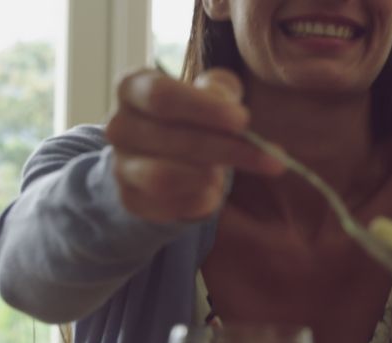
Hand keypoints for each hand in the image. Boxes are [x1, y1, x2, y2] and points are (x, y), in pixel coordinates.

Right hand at [107, 68, 284, 222]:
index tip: (243, 121)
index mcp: (133, 87)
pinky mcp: (131, 200)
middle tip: (273, 159)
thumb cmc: (190, 119)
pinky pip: (171, 205)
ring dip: (210, 177)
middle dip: (228, 150)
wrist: (158, 160)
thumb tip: (227, 103)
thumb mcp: (209, 95)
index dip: (205, 109)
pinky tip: (213, 191)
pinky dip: (200, 200)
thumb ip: (220, 91)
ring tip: (228, 175)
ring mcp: (120, 165)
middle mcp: (119, 126)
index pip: (163, 96)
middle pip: (175, 138)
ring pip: (166, 176)